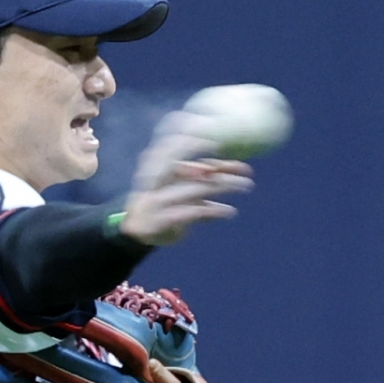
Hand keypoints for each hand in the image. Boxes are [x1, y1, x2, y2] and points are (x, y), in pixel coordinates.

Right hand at [118, 110, 253, 246]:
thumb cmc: (163, 204)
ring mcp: (160, 199)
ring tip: (245, 185)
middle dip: (223, 169)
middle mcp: (160, 180)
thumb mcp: (183, 187)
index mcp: (161, 167)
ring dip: (223, 186)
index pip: (188, 154)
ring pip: (197, 189)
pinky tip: (229, 211)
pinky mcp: (162, 220)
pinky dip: (212, 210)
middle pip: (196, 171)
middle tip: (248, 170)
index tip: (234, 154)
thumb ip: (205, 178)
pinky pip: (192, 212)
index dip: (211, 153)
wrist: (135, 229)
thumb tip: (235, 170)